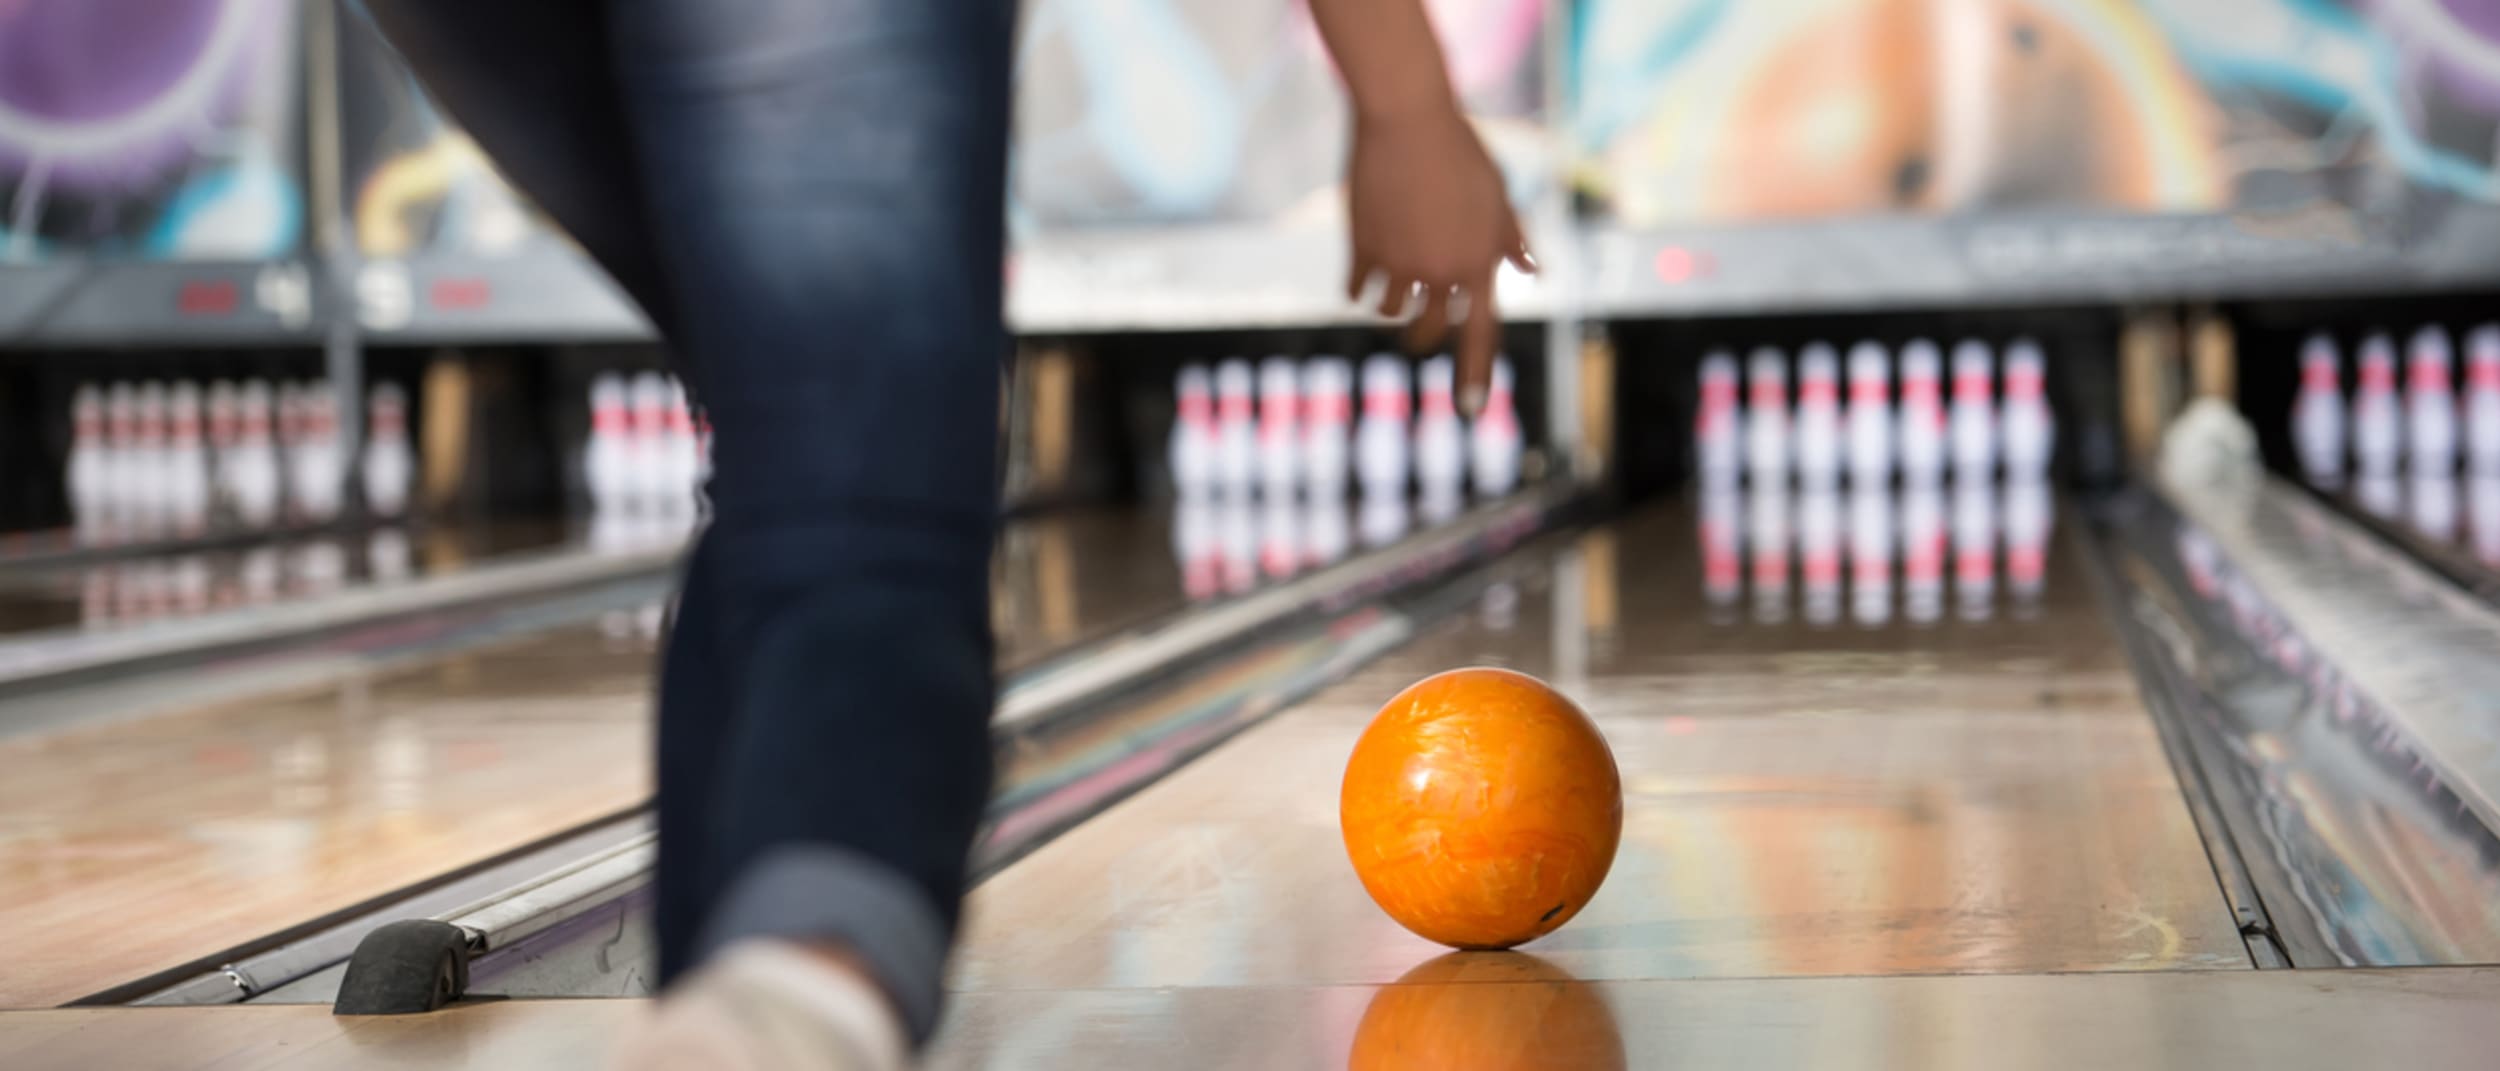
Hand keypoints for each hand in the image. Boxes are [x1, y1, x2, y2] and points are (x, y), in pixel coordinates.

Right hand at [1343, 108, 1533, 414]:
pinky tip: (1362, 259)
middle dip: (1420, 333)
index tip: (1470, 412)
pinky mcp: (1364, 250)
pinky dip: (1358, 283)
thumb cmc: (1458, 150)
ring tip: (1390, 268)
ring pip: (1388, 312)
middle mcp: (1444, 270)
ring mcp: (1402, 263)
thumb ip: (1510, 239)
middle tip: (1415, 326)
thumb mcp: (1496, 193)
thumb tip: (1532, 273)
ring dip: (1388, 301)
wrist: (1407, 117)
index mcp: (1481, 261)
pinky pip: (1356, 290)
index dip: (1475, 374)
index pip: (1482, 332)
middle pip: (1428, 331)